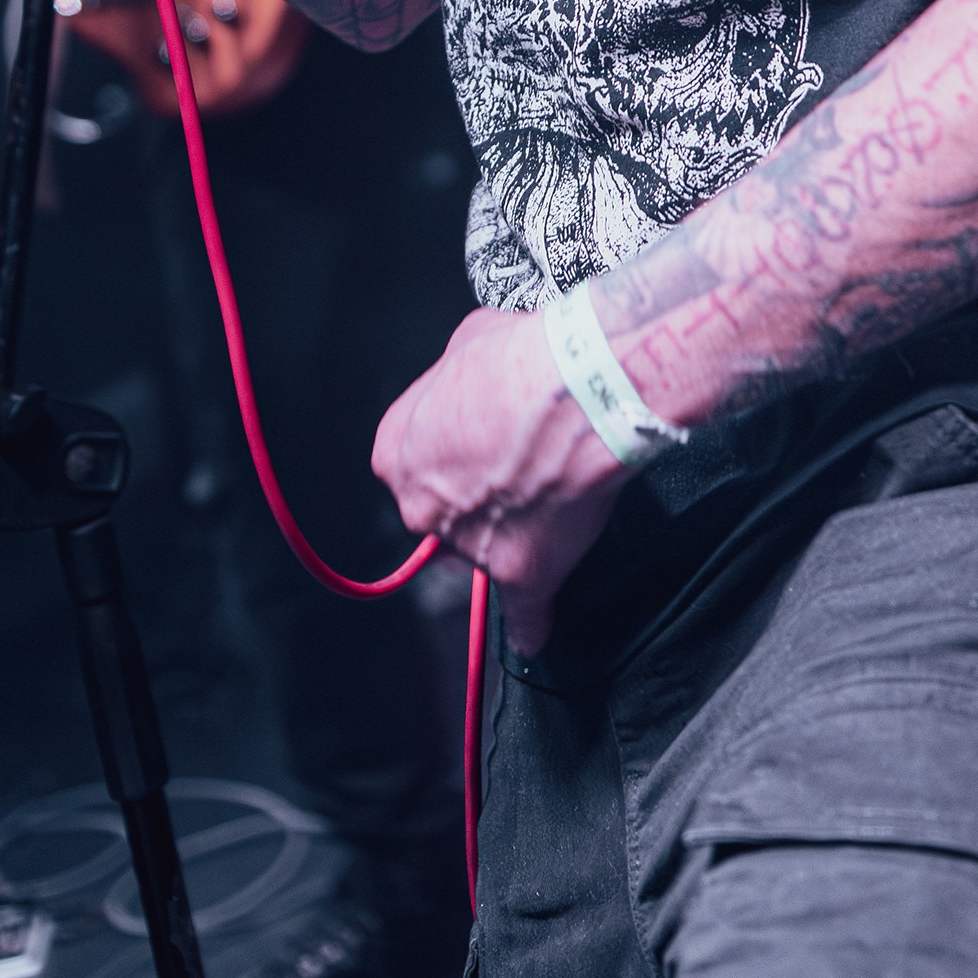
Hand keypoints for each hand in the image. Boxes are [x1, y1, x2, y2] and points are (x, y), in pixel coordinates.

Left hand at [372, 307, 631, 657]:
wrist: (578, 387)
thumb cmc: (526, 358)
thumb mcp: (467, 345)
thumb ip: (456, 383)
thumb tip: (474, 386)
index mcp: (399, 453)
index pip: (409, 467)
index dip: (447, 455)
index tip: (474, 452)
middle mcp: (424, 505)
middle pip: (441, 517)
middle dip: (473, 501)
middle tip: (516, 472)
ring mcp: (470, 544)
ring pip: (482, 555)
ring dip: (508, 539)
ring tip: (552, 501)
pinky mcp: (522, 574)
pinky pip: (524, 615)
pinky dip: (532, 625)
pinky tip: (535, 633)